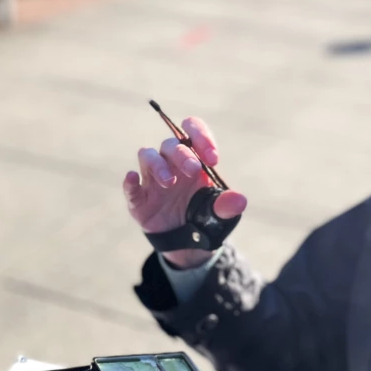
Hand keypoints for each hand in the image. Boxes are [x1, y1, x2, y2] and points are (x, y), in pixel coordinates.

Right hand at [123, 115, 247, 268]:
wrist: (186, 240)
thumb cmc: (203, 214)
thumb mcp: (219, 212)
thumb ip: (227, 205)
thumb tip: (240, 201)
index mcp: (193, 157)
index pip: (192, 130)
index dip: (201, 137)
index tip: (212, 158)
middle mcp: (171, 162)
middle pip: (171, 144)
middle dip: (182, 154)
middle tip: (193, 170)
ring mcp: (152, 179)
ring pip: (148, 156)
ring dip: (158, 165)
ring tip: (170, 183)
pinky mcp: (139, 198)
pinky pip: (130, 186)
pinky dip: (129, 182)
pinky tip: (132, 178)